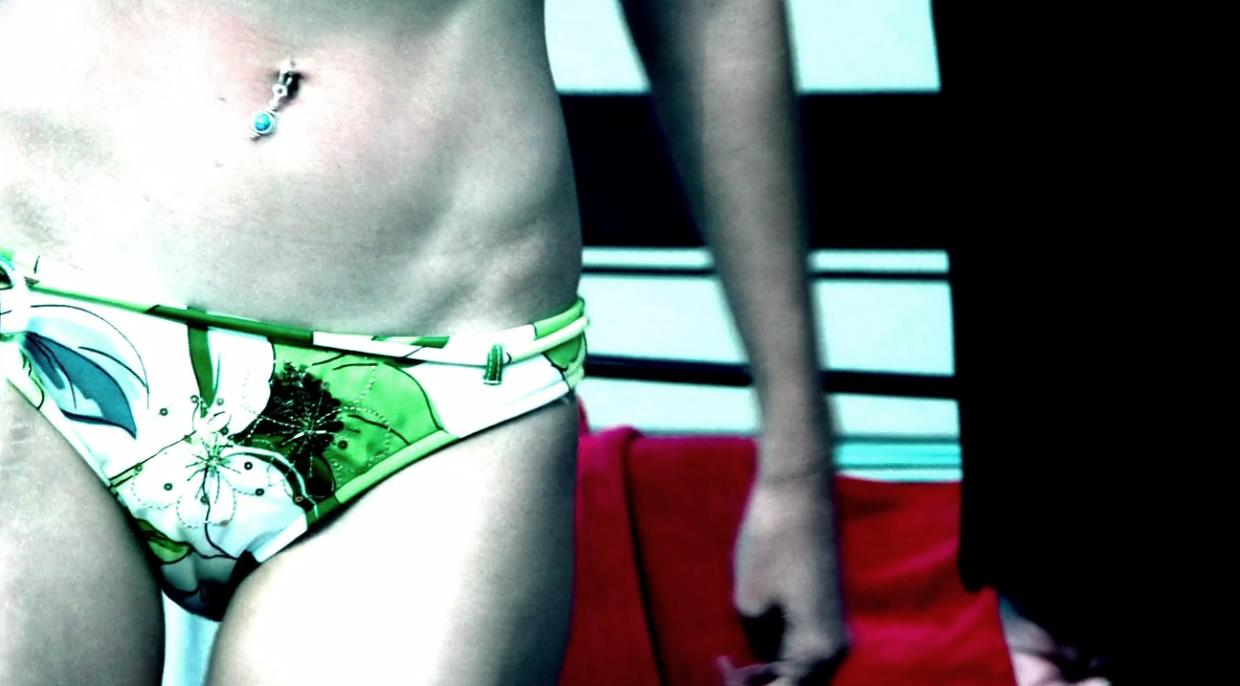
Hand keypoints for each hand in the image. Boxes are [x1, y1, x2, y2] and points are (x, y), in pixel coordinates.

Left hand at [730, 439, 847, 684]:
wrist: (798, 490)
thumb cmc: (770, 541)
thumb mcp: (748, 602)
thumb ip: (754, 643)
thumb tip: (756, 663)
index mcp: (818, 649)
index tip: (721, 674)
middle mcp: (835, 645)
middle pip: (796, 685)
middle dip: (761, 685)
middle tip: (725, 670)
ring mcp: (833, 627)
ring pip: (800, 669)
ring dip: (769, 672)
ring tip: (731, 662)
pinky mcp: (825, 610)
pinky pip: (802, 647)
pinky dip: (778, 652)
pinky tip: (749, 644)